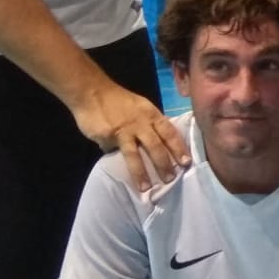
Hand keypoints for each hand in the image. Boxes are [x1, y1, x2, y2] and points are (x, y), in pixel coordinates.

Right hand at [72, 81, 189, 192]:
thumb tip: (159, 143)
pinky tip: (114, 165)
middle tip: (170, 179)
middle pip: (156, 145)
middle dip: (164, 163)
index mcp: (151, 114)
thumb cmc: (118, 101)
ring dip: (141, 172)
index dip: (178, 148)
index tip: (186, 162)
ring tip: (146, 187)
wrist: (92, 91)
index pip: (169, 132)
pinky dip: (113, 156)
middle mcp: (141, 122)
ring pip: (135, 154)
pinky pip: (112, 150)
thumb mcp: (141, 107)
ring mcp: (124, 129)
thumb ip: (150, 124)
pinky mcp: (108, 135)